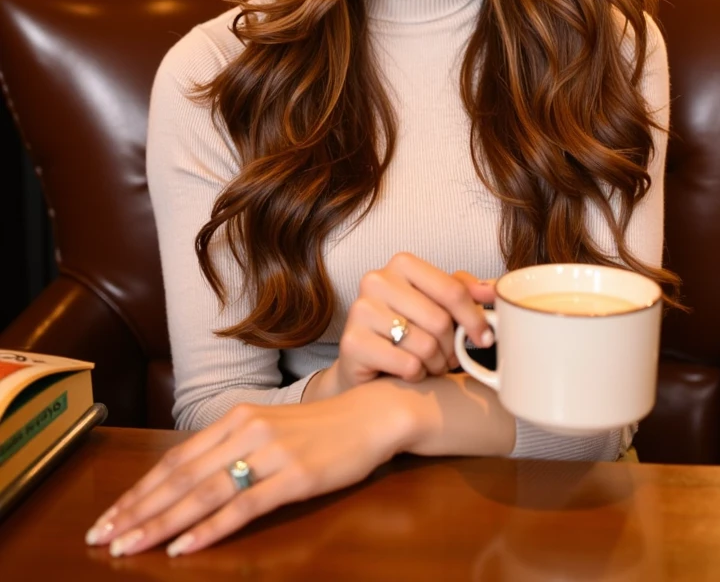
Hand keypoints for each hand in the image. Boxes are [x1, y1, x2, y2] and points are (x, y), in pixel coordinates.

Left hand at [84, 383, 412, 557]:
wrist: (371, 416)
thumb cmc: (320, 428)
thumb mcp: (268, 430)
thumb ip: (231, 449)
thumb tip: (187, 478)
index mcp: (237, 418)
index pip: (176, 459)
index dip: (139, 489)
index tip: (109, 516)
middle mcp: (247, 430)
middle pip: (181, 476)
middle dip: (138, 510)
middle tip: (103, 538)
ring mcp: (271, 453)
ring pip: (204, 492)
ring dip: (162, 523)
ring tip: (129, 548)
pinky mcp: (294, 476)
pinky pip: (243, 506)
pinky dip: (209, 528)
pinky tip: (185, 547)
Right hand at [309, 252, 494, 399]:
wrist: (367, 365)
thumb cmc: (409, 330)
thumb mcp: (438, 304)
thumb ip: (464, 291)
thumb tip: (494, 289)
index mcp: (402, 264)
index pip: (452, 289)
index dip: (475, 318)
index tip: (485, 338)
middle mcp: (377, 280)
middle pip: (440, 320)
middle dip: (451, 348)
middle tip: (447, 358)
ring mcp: (360, 310)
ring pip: (424, 344)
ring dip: (435, 363)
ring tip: (428, 364)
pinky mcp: (351, 342)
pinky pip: (406, 364)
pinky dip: (416, 375)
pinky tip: (408, 372)